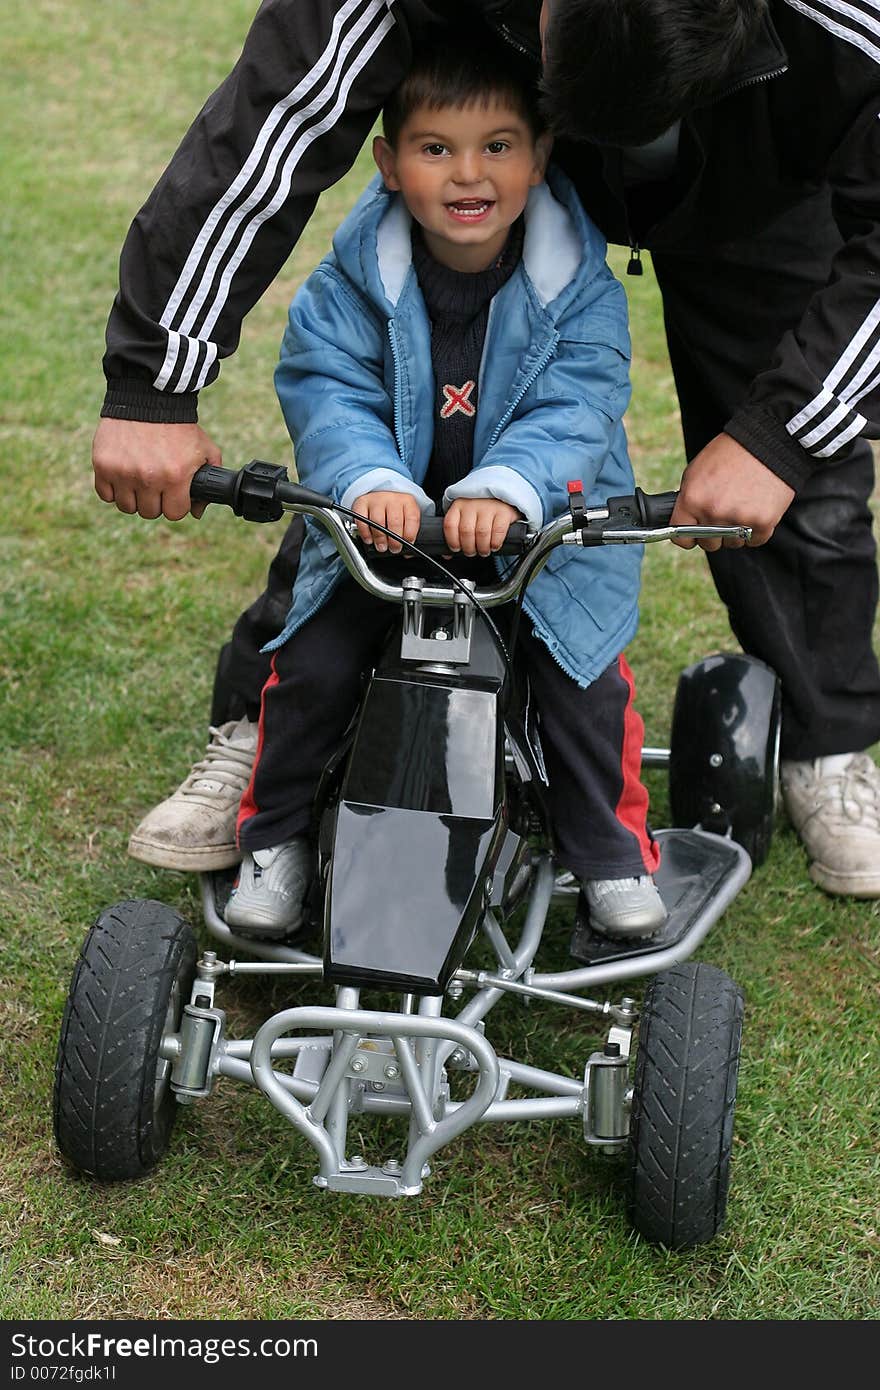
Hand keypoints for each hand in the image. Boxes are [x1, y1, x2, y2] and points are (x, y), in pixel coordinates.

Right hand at [92, 418, 221, 519]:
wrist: (148, 398)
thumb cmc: (179, 426)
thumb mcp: (204, 448)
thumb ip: (210, 479)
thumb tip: (197, 511)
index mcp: (175, 476)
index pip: (174, 514)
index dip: (175, 504)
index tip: (173, 494)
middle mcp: (149, 478)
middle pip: (149, 512)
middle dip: (155, 501)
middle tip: (156, 484)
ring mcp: (123, 472)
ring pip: (127, 506)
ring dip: (134, 497)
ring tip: (139, 479)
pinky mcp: (103, 465)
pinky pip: (105, 494)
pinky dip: (113, 489)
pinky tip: (123, 476)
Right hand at [351, 491, 421, 552]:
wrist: (380, 496)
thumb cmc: (394, 511)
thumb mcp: (406, 518)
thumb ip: (408, 534)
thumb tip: (408, 554)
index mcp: (407, 502)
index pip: (412, 519)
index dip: (409, 535)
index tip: (407, 544)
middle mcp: (392, 499)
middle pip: (394, 521)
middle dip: (394, 540)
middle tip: (394, 549)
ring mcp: (376, 500)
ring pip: (378, 521)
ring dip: (380, 538)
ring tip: (382, 546)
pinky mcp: (362, 503)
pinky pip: (362, 520)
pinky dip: (365, 533)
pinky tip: (369, 539)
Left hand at [444, 498, 520, 556]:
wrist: (502, 496)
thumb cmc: (481, 510)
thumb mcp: (465, 516)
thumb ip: (455, 533)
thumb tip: (447, 554)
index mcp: (459, 506)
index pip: (450, 525)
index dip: (452, 540)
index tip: (456, 548)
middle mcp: (472, 504)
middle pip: (466, 531)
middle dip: (468, 548)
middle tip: (472, 552)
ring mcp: (488, 507)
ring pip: (481, 533)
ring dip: (482, 548)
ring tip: (483, 551)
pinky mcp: (503, 511)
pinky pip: (498, 531)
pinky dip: (495, 543)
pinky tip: (494, 545)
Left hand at [670, 433, 795, 550]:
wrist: (768, 442)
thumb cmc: (730, 453)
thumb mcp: (696, 471)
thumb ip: (688, 500)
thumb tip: (684, 522)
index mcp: (693, 499)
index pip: (682, 538)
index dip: (687, 536)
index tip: (693, 534)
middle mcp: (714, 512)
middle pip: (708, 544)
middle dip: (714, 534)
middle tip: (723, 515)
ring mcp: (739, 519)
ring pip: (732, 543)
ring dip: (736, 532)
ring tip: (742, 506)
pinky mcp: (763, 522)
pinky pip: (754, 540)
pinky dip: (756, 530)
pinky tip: (755, 510)